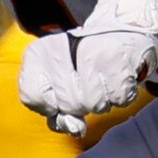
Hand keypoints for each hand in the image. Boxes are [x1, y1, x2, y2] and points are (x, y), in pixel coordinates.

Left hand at [17, 19, 157, 137]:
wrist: (125, 29)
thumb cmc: (88, 62)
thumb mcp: (62, 82)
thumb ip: (58, 111)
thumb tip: (75, 129)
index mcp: (39, 53)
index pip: (32, 97)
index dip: (50, 105)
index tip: (61, 93)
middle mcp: (61, 50)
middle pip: (67, 104)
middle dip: (82, 104)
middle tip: (90, 83)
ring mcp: (90, 53)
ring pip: (93, 105)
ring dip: (104, 101)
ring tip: (105, 80)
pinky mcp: (117, 59)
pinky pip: (119, 99)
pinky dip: (123, 96)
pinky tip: (119, 79)